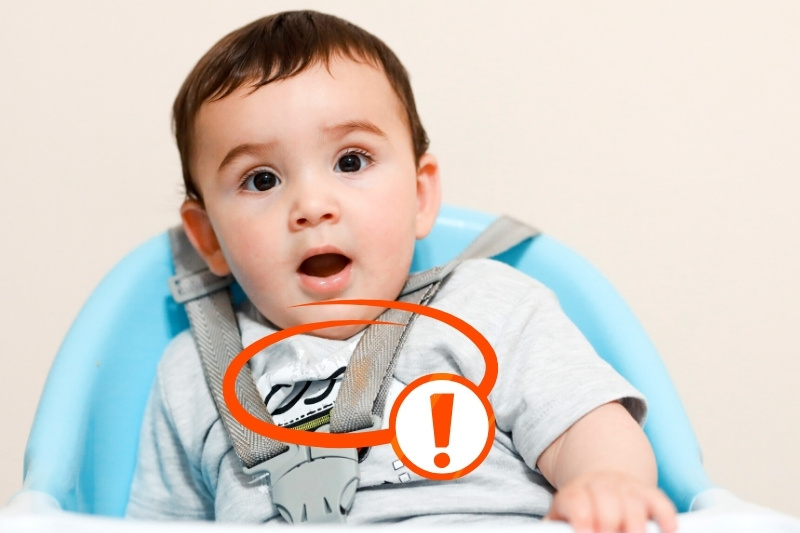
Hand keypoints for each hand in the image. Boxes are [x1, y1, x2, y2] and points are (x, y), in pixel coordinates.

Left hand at [545, 470, 676, 532]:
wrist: (603, 481)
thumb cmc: (581, 508)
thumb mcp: (562, 514)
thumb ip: (557, 525)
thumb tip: (548, 531)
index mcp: (576, 492)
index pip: (577, 501)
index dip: (582, 518)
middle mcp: (601, 486)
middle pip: (607, 502)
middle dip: (609, 526)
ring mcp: (626, 488)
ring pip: (633, 503)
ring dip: (635, 527)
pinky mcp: (649, 494)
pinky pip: (660, 502)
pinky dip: (666, 516)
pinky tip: (668, 530)